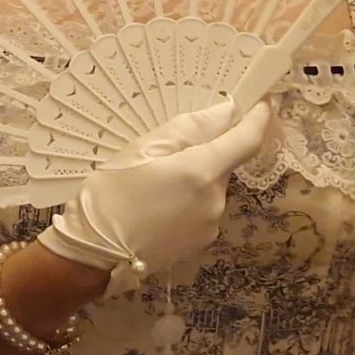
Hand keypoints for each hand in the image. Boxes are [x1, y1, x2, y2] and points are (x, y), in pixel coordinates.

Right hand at [40, 99, 273, 280]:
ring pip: (211, 187)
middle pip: (224, 163)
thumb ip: (190, 128)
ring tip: (152, 186)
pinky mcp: (202, 242)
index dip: (258, 117)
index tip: (261, 100)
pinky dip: (187, 201)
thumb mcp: (142, 147)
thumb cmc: (109, 194)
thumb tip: (226, 113)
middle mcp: (216, 199)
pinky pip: (203, 209)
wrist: (93, 254)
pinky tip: (156, 208)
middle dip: (205, 152)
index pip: (248, 139)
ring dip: (194, 179)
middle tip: (164, 154)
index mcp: (202, 171)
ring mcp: (211, 224)